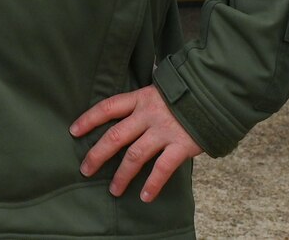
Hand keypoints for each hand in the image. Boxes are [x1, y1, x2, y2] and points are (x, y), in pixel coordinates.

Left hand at [70, 86, 203, 201]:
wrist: (215, 95)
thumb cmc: (184, 96)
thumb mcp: (158, 92)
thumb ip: (142, 106)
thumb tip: (124, 120)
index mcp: (140, 99)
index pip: (107, 107)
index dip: (89, 119)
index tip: (73, 131)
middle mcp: (148, 115)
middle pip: (115, 136)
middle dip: (97, 155)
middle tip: (85, 170)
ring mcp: (164, 131)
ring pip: (135, 155)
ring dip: (122, 175)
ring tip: (114, 191)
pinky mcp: (181, 145)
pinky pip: (163, 168)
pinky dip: (152, 184)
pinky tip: (145, 196)